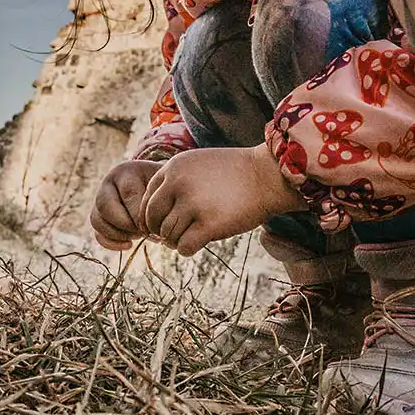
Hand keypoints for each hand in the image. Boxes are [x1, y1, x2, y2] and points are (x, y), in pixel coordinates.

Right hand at [91, 160, 163, 250]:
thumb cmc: (163, 186)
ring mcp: (100, 200)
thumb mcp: (165, 184)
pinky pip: (97, 233)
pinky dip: (111, 243)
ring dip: (119, 234)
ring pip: (97, 220)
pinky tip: (129, 245)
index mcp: (126, 172)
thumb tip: (157, 230)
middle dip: (127, 225)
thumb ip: (161, 200)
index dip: (141, 215)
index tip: (156, 225)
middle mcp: (108, 183)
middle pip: (105, 206)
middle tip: (145, 232)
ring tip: (138, 235)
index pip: (128, 194)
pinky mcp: (99, 216)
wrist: (156, 184)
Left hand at [141, 144, 302, 255]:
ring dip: (176, 241)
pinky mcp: (209, 225)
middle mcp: (178, 185)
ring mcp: (193, 204)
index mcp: (173, 168)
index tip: (163, 223)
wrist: (268, 175)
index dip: (152, 216)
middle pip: (153, 219)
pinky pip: (184, 248)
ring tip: (190, 236)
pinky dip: (188, 249)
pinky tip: (199, 242)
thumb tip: (152, 213)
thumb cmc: (234, 172)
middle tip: (174, 235)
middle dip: (160, 231)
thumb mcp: (197, 164)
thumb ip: (174, 181)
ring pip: (168, 235)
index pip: (147, 200)